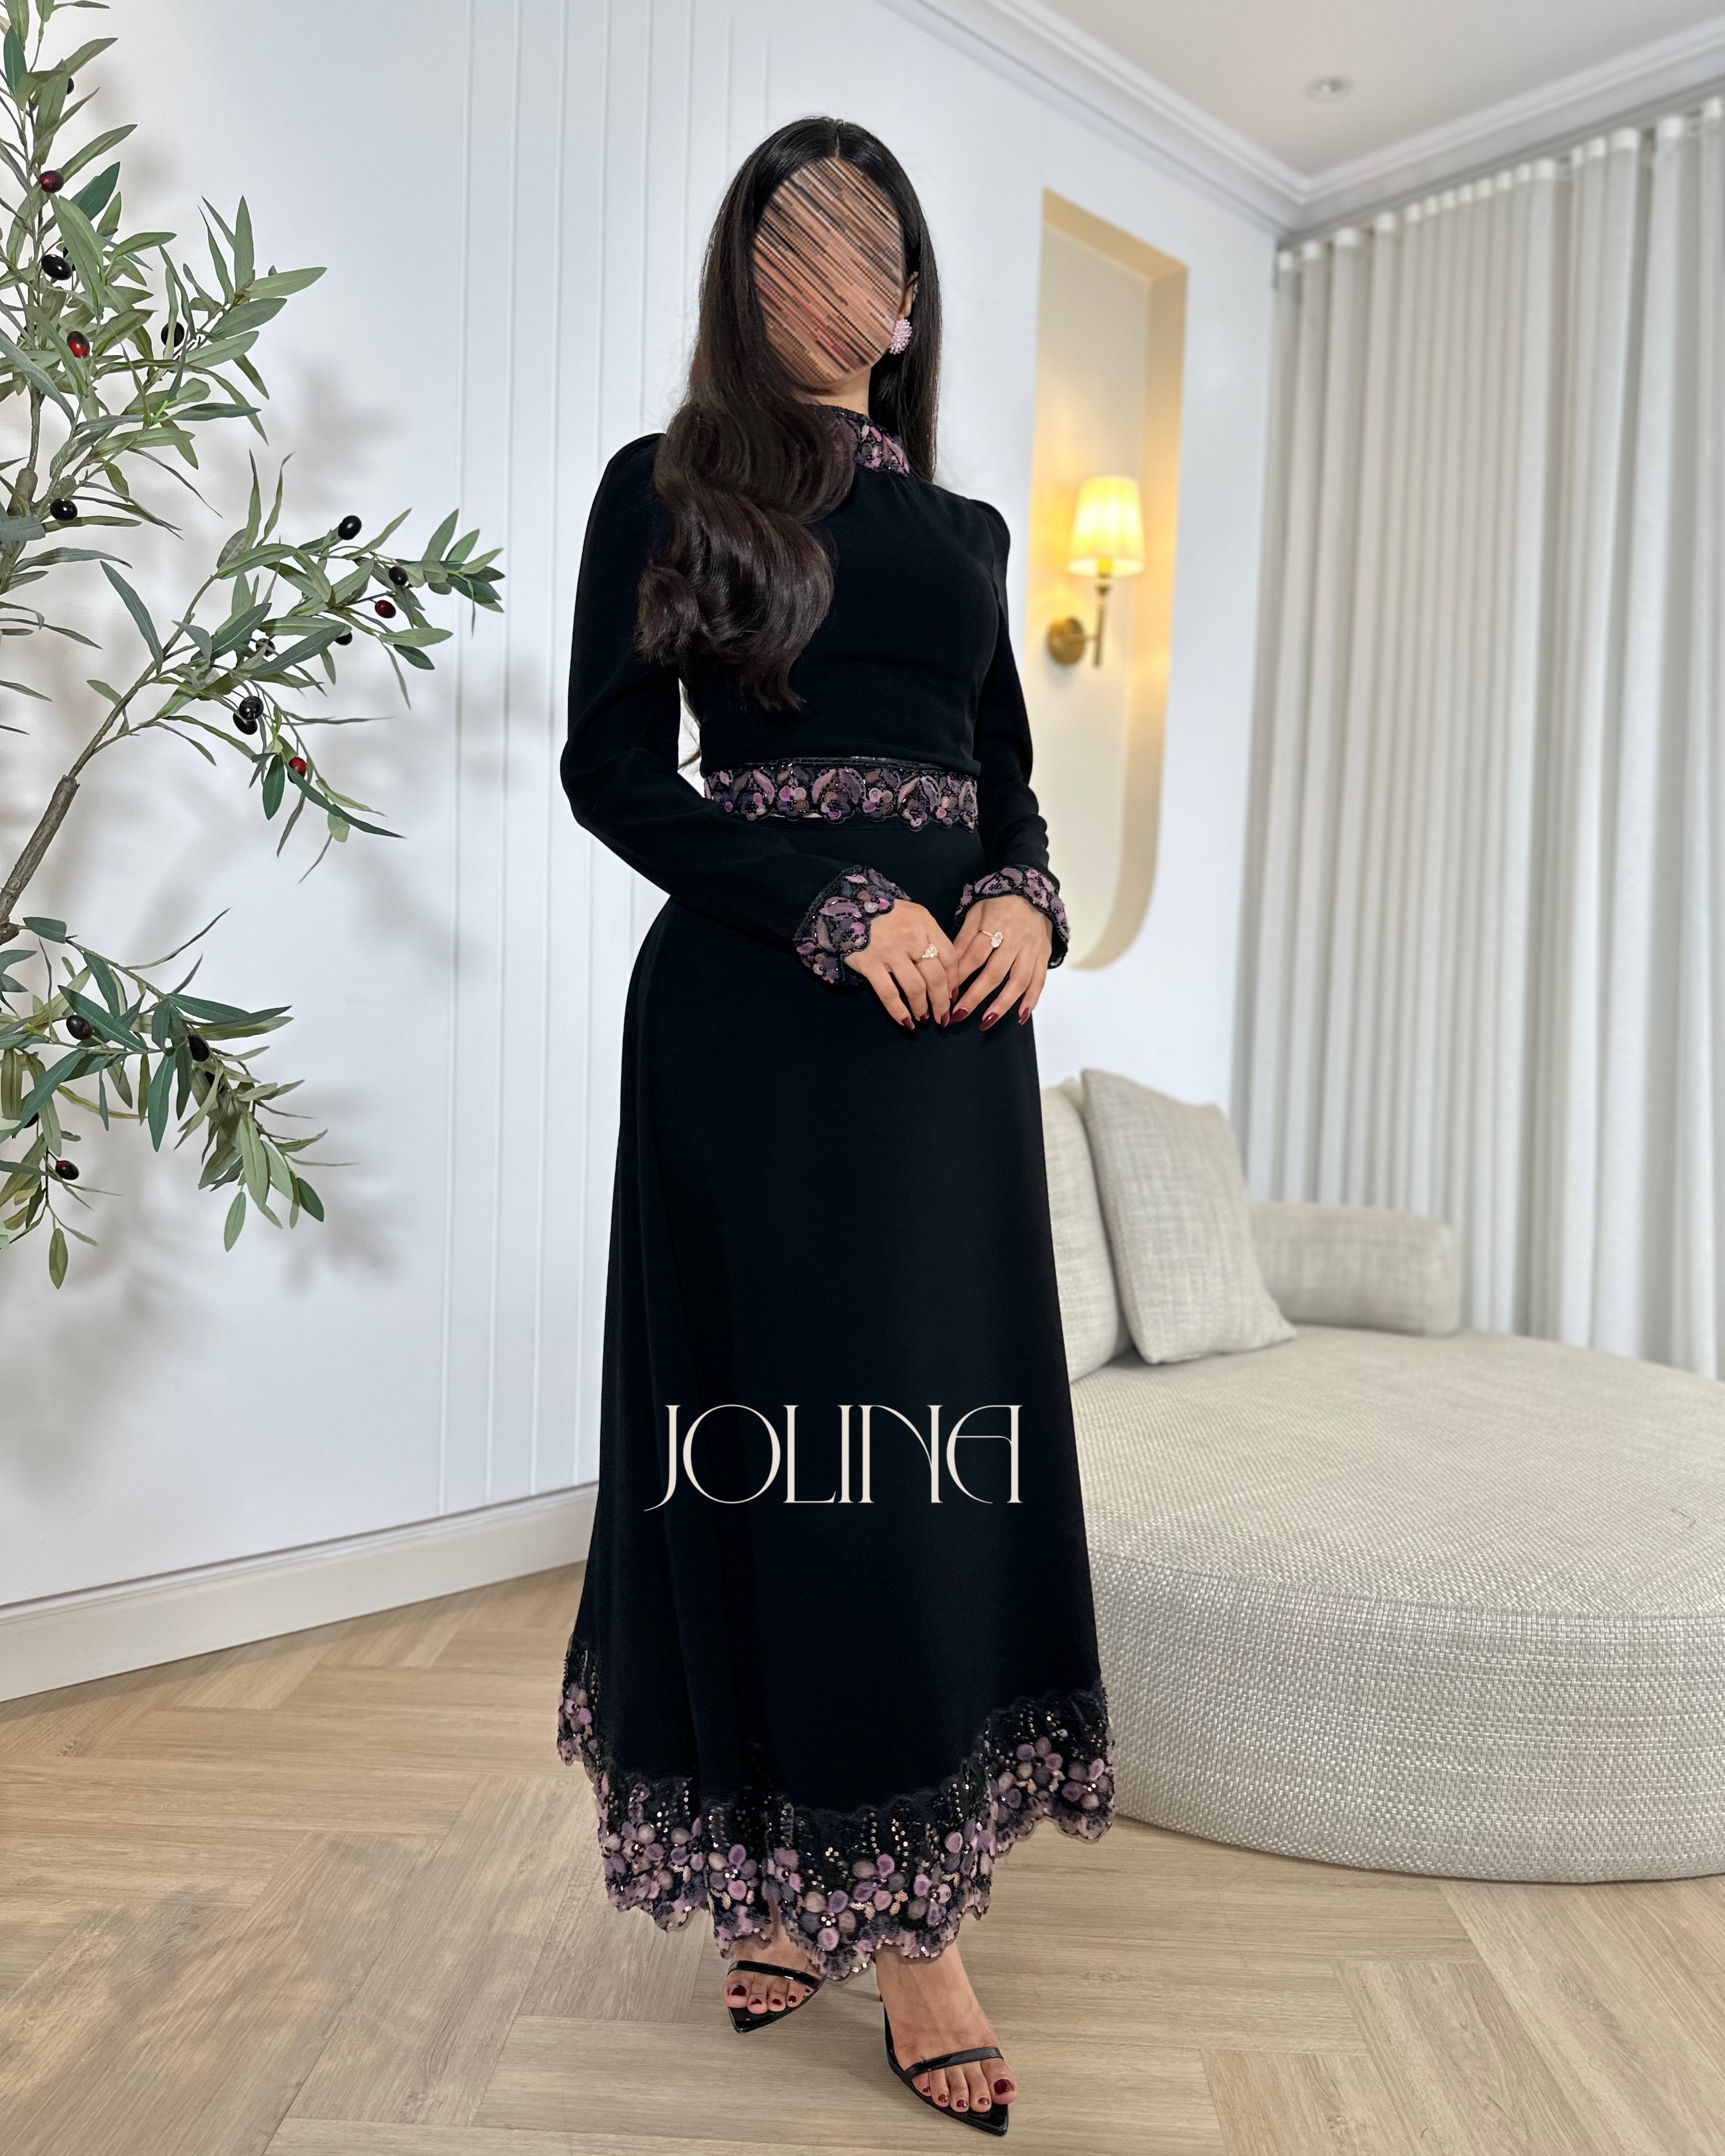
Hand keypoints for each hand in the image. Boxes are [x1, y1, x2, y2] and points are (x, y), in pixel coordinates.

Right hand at [842, 898, 958, 1028]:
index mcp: (925, 923)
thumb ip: (929, 935)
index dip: (954, 980)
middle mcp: (912, 937)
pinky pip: (888, 993)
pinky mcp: (870, 964)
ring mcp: (890, 951)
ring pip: (915, 987)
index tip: (952, 994)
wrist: (847, 906)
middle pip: (936, 976)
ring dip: (922, 1008)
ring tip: (924, 1019)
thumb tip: (944, 969)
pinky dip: (898, 1011)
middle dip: (942, 1001)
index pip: (949, 957)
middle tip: (943, 1016)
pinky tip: (905, 1022)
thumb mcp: (912, 915)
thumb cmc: (884, 913)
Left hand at [950, 895, 1052, 1027]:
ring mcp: (1032, 950)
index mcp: (995, 925)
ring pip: (1018, 981)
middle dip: (976, 996)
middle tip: (959, 1015)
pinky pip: (1039, 981)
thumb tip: (949, 966)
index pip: (975, 956)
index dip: (960, 976)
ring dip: (1002, 1004)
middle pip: (995, 973)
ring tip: (986, 1021)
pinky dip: (1031, 1000)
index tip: (946, 994)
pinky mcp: (1044, 956)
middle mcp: (1015, 940)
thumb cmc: (998, 903)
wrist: (1033, 891)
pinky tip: (1021, 1016)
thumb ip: (964, 939)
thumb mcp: (976, 913)